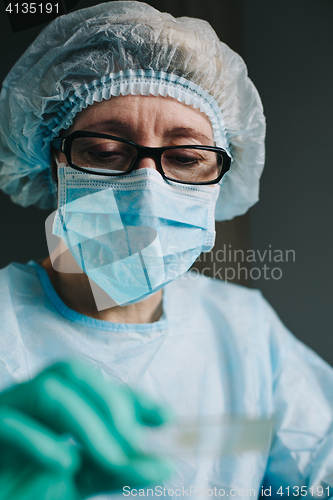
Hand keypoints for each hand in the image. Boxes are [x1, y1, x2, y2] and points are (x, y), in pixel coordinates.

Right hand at [0, 360, 172, 499]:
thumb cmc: (29, 489)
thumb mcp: (80, 480)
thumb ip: (115, 469)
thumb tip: (162, 464)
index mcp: (55, 401)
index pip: (97, 383)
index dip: (132, 395)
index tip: (165, 417)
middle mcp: (31, 396)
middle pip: (72, 371)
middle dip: (111, 403)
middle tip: (135, 443)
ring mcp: (7, 409)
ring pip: (49, 392)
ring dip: (88, 425)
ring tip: (110, 458)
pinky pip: (12, 424)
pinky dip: (43, 443)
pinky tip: (65, 465)